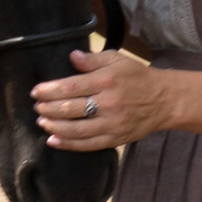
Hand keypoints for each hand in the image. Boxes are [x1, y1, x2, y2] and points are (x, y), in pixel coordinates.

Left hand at [31, 47, 169, 151]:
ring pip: (76, 129)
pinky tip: (53, 140)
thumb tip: (72, 56)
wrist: (164, 100)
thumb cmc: (137, 77)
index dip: (50, 90)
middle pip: (70, 109)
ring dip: (54, 126)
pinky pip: (87, 144)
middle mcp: (109, 103)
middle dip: (48, 108)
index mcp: (107, 80)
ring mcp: (112, 123)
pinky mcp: (115, 138)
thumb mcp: (117, 60)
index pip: (71, 86)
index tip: (36, 91)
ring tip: (42, 121)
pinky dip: (67, 144)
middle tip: (37, 106)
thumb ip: (93, 59)